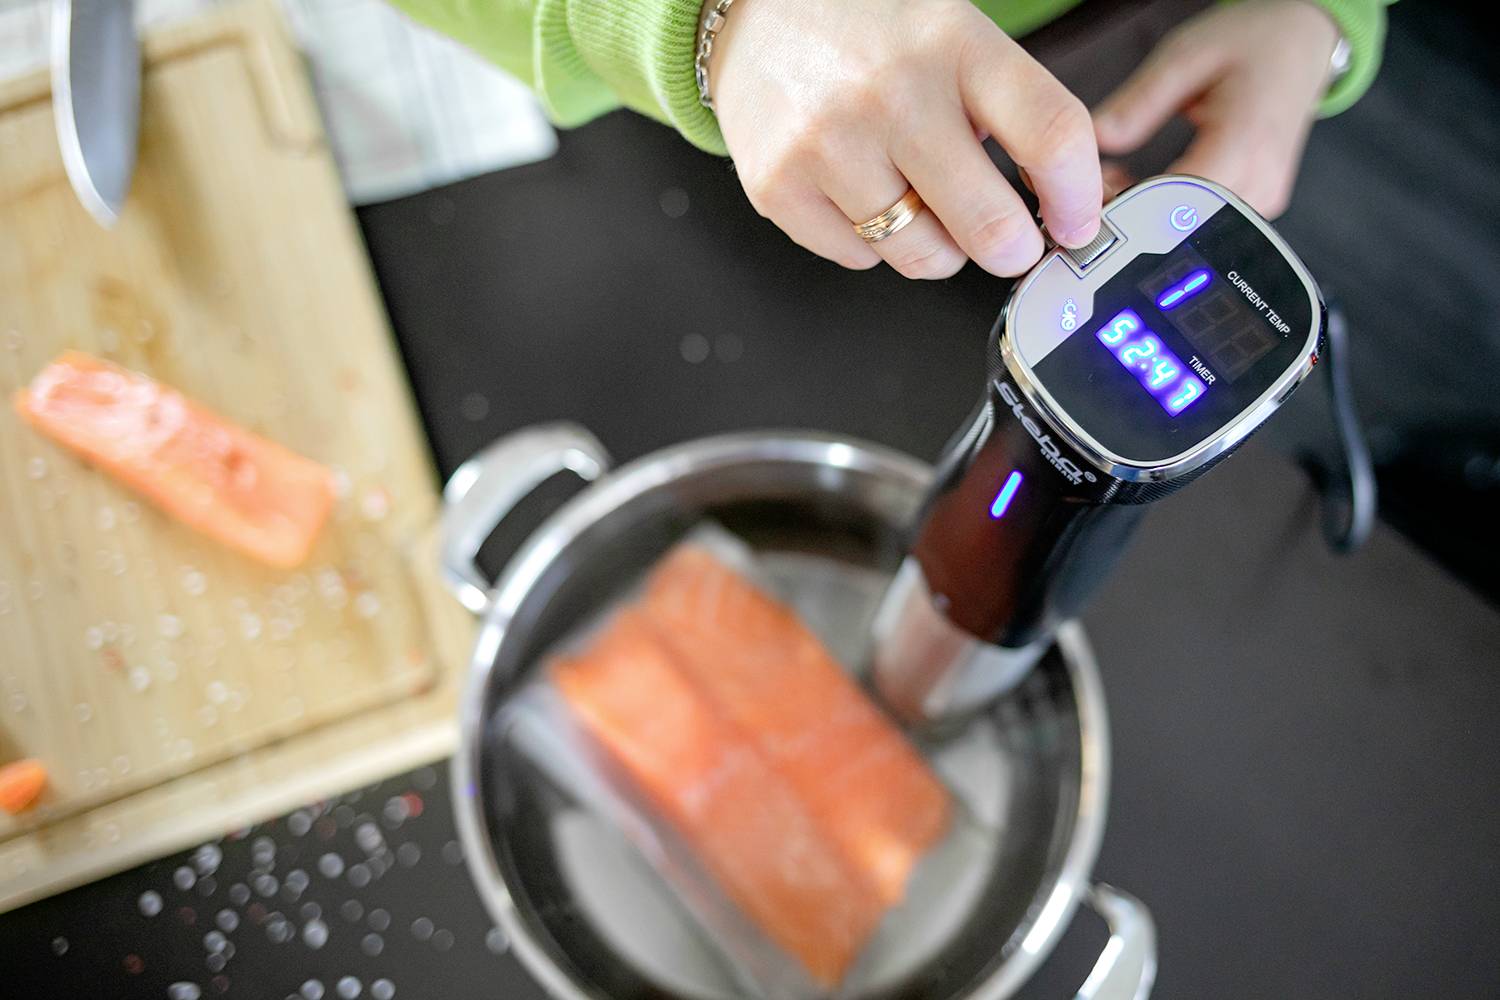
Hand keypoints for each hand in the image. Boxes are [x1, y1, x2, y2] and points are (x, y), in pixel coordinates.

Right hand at [708, 0, 1101, 278]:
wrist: (754, 11)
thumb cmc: (867, 28)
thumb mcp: (952, 33)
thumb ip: (1009, 106)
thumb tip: (1062, 203)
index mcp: (954, 43)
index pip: (1050, 134)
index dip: (1078, 196)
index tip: (1078, 221)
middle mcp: (892, 93)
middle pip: (991, 224)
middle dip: (1014, 249)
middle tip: (1010, 241)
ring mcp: (829, 144)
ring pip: (925, 257)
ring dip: (940, 248)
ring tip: (922, 202)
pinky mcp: (780, 186)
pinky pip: (860, 259)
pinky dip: (871, 242)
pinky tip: (859, 192)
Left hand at [1094, 0, 1338, 217]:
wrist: (1301, 42)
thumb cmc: (1252, 42)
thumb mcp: (1184, 56)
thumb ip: (1138, 102)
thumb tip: (1095, 140)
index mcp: (1245, 141)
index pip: (1178, 201)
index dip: (1130, 205)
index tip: (1098, 189)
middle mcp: (1261, 178)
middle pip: (1185, 224)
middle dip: (1133, 213)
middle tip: (1104, 183)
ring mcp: (1265, 196)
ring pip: (1195, 231)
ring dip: (1151, 215)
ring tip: (1125, 180)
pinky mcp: (1260, 203)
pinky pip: (1209, 224)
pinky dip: (1174, 213)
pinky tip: (1151, 188)